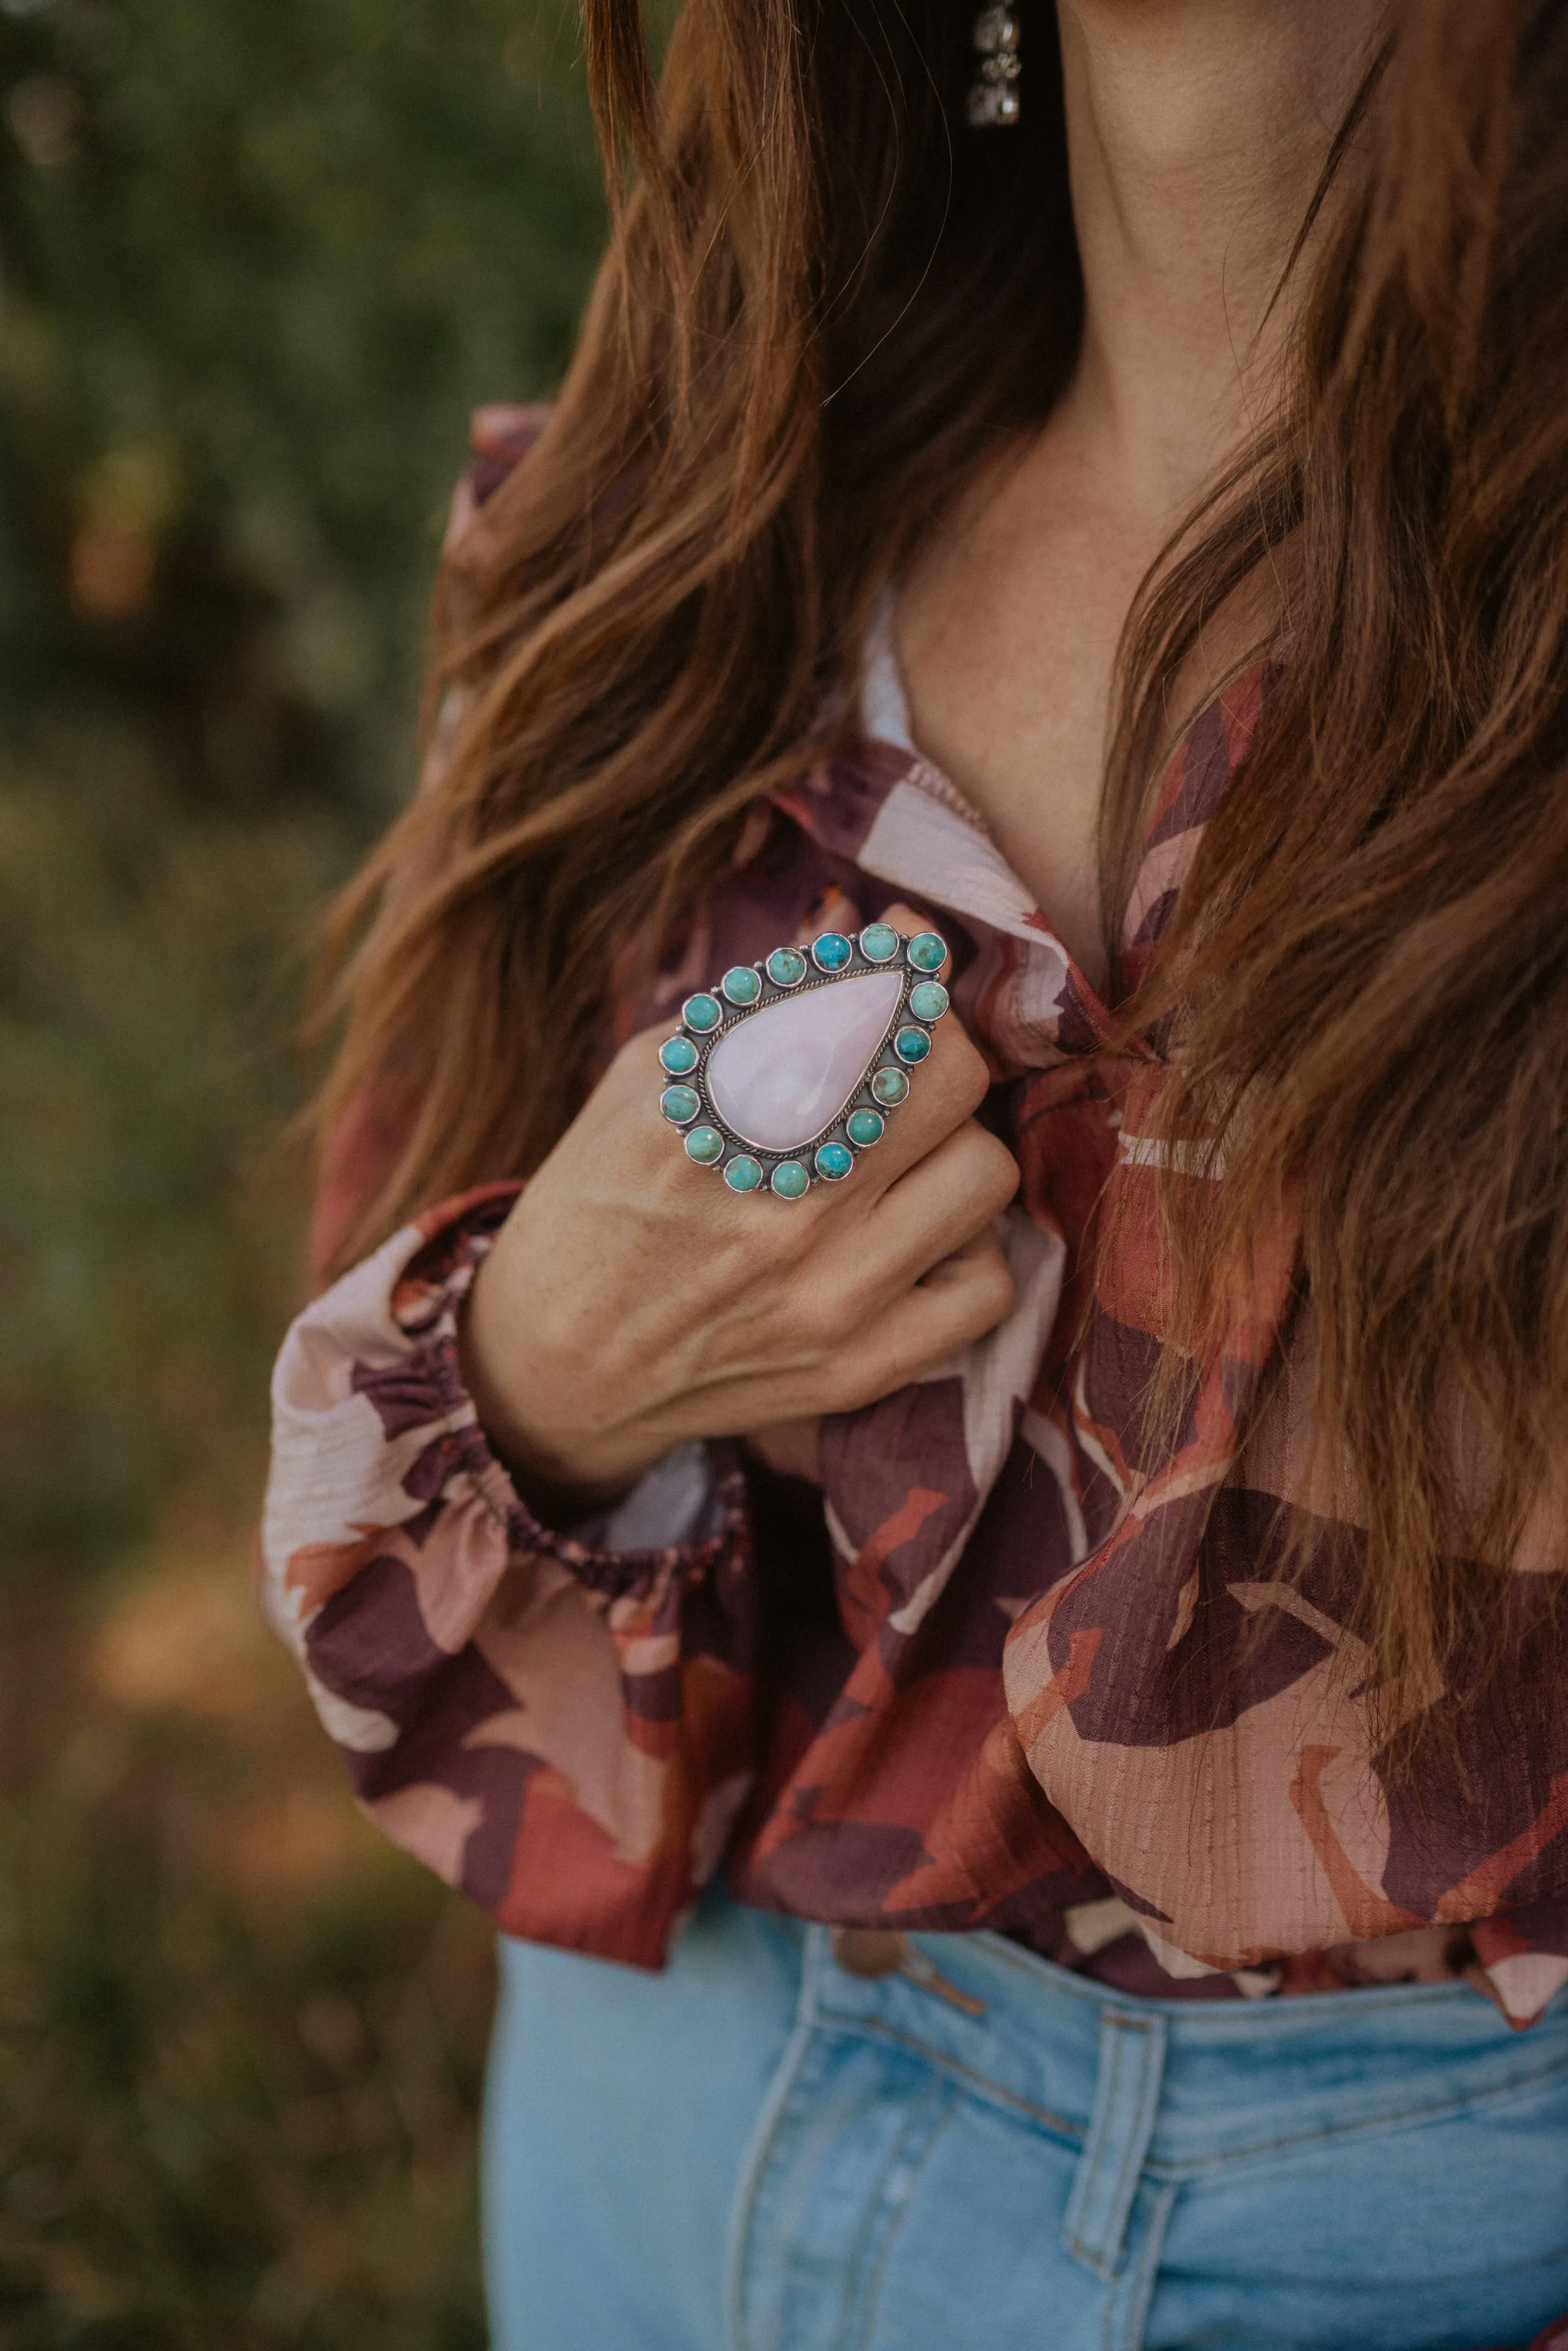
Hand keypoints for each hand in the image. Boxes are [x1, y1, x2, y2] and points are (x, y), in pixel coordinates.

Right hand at [460, 908, 1019, 1501]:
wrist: (555, 1369)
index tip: (902, 966)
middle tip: (901, 1063)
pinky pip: (991, 1286)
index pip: (875, 1008)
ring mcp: (832, 1298)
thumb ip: (760, 1004)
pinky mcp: (863, 1368)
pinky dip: (965, 1251)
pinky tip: (910, 1239)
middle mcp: (785, 1208)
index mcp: (715, 1117)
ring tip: (900, 1160)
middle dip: (935, 1050)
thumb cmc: (597, 1205)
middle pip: (954, 1079)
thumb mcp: (644, 1079)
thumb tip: (861, 934)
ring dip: (954, 1150)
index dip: (905, 973)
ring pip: (987, 1173)